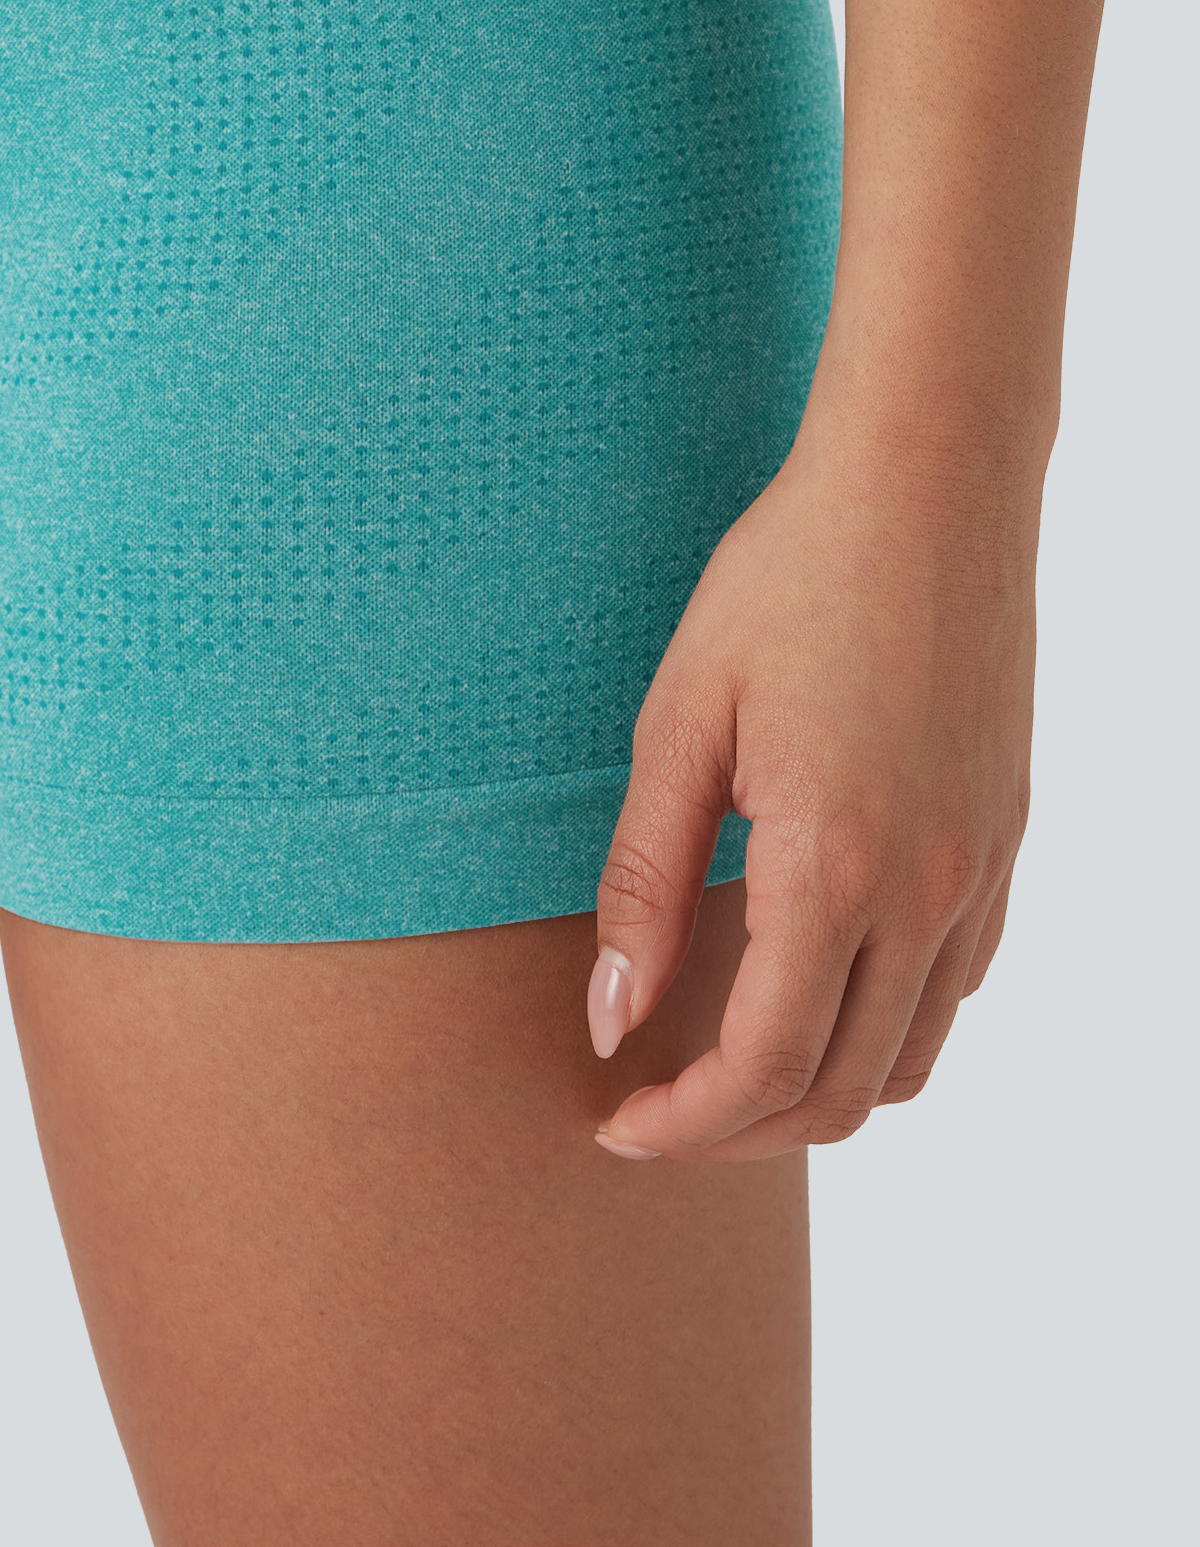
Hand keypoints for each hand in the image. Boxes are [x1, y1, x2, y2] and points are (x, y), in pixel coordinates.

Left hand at [585, 407, 1035, 1158]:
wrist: (925, 488)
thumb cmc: (785, 584)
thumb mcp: (680, 722)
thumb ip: (645, 880)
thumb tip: (611, 1017)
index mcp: (837, 870)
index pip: (762, 1067)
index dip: (684, 1123)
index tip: (615, 1124)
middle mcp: (929, 893)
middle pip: (842, 1091)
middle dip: (741, 1129)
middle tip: (653, 1110)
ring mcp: (981, 870)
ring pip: (913, 1055)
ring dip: (817, 1089)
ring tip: (722, 1064)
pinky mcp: (1004, 837)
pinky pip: (955, 983)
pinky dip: (883, 1024)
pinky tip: (810, 980)